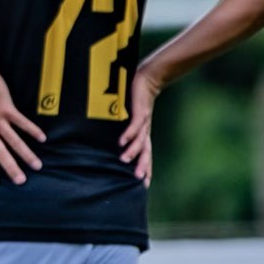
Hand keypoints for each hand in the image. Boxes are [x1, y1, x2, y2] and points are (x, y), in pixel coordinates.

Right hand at [119, 67, 160, 182]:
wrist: (149, 78)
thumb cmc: (137, 97)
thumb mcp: (131, 115)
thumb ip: (126, 126)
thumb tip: (115, 137)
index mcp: (143, 133)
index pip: (146, 155)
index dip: (146, 169)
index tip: (144, 185)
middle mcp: (145, 130)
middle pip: (146, 152)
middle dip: (143, 166)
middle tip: (139, 181)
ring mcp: (144, 121)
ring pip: (140, 140)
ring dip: (133, 151)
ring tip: (124, 161)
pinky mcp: (140, 111)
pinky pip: (135, 125)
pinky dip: (128, 134)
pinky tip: (122, 142)